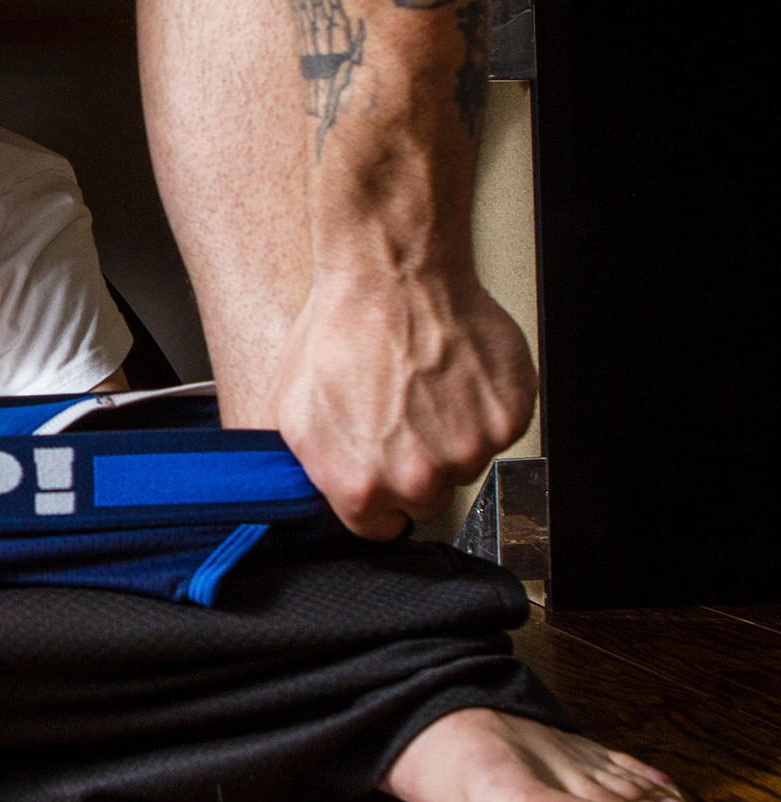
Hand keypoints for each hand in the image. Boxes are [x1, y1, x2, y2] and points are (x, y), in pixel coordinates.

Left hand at [272, 271, 536, 539]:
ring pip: (464, 464)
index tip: (379, 471)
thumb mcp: (292, 410)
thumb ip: (314, 468)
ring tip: (424, 385)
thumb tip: (322, 491)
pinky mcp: (508, 419)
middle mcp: (419, 479)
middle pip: (425, 499)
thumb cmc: (338, 332)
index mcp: (361, 487)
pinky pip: (497, 431)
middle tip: (401, 416)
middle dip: (413, 467)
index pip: (378, 526)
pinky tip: (454, 374)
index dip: (376, 496)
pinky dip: (483, 408)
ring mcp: (469, 451)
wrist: (391, 275)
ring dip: (449, 435)